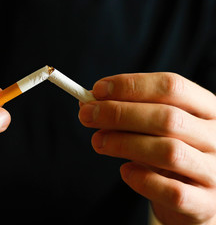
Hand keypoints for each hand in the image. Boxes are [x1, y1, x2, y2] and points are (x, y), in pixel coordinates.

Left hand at [79, 73, 215, 224]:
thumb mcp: (156, 126)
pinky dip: (143, 180)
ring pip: (168, 152)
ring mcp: (215, 171)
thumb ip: (127, 112)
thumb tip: (87, 102)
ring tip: (97, 142)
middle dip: (119, 113)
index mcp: (207, 108)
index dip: (130, 85)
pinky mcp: (205, 203)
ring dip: (124, 144)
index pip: (171, 86)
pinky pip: (173, 192)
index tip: (97, 89)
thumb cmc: (171, 152)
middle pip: (167, 117)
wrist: (197, 195)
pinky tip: (125, 171)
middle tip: (87, 115)